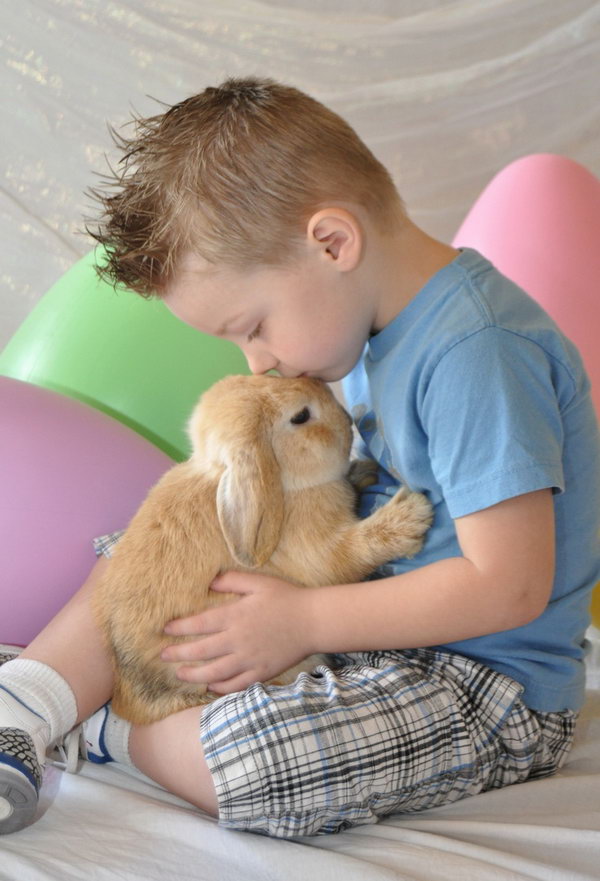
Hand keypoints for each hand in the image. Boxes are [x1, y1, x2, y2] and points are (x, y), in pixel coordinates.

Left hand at [161, 571, 315, 694]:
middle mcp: (239, 640)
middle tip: (163, 656)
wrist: (313, 621)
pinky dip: (220, 687)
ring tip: (180, 674)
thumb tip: (209, 581)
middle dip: (179, 654)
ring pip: (215, 672)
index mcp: (236, 616)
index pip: (200, 624)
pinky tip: (210, 685)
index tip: (165, 630)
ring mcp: (250, 659)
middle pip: (202, 651)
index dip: (180, 628)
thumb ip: (232, 580)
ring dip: (194, 674)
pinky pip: (236, 685)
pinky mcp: (262, 672)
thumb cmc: (286, 598)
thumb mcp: (259, 582)